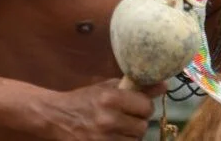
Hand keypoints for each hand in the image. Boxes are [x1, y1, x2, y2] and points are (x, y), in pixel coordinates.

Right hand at [45, 79, 163, 139]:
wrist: (55, 117)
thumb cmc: (83, 100)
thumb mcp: (106, 88)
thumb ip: (135, 87)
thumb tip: (164, 85)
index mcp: (109, 98)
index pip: (145, 106)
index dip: (141, 105)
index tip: (133, 104)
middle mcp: (108, 119)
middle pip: (143, 126)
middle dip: (136, 121)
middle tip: (124, 117)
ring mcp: (104, 138)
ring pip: (136, 140)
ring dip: (130, 134)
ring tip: (117, 128)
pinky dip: (122, 140)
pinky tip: (113, 135)